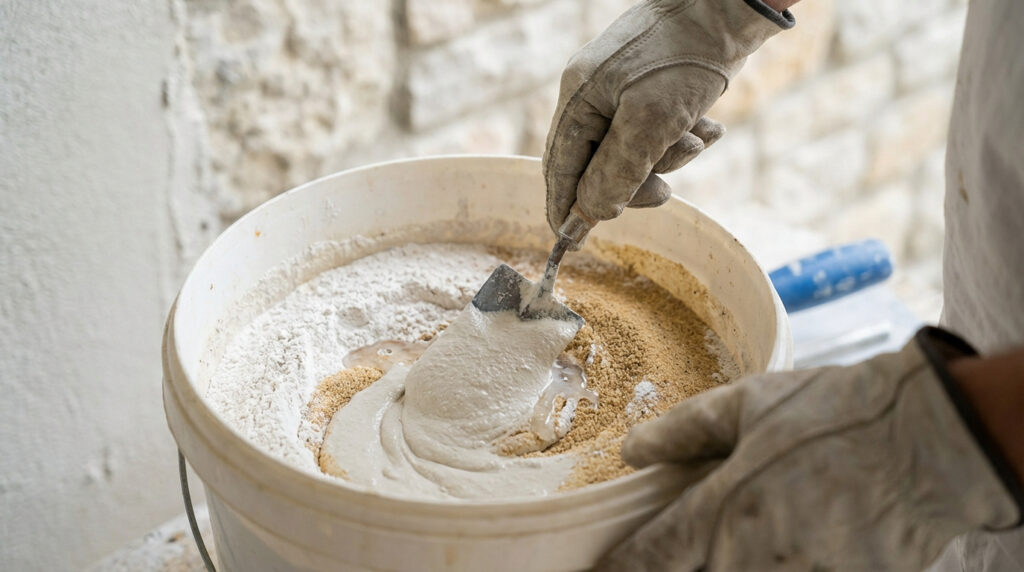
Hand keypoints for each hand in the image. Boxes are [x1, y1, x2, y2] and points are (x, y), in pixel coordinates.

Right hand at [543, 0, 792, 236]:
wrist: (730, 6)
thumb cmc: (686, 57)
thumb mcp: (651, 122)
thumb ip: (617, 172)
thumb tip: (592, 214)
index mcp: (579, 98)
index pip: (559, 166)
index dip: (564, 207)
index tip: (570, 242)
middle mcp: (593, 94)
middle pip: (597, 165)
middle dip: (636, 181)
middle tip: (665, 192)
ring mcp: (621, 91)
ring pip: (633, 153)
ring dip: (669, 157)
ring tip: (698, 138)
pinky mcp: (652, 90)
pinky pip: (657, 133)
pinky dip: (682, 138)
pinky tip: (708, 126)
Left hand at [597, 328, 1021, 570]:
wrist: (929, 440)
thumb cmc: (834, 413)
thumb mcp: (749, 404)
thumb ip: (683, 430)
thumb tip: (631, 449)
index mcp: (723, 511)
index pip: (651, 559)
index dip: (619, 571)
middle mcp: (753, 559)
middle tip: (678, 553)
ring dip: (725, 571)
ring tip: (738, 543)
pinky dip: (781, 571)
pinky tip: (780, 550)